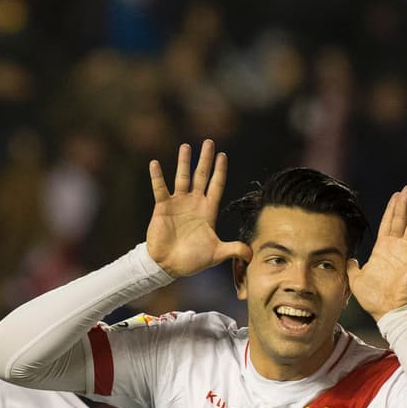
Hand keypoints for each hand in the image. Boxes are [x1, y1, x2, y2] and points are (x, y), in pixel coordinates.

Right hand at [146, 139, 250, 277]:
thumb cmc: (192, 260)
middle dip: (205, 159)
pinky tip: (154, 163)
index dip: (220, 171)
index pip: (216, 185)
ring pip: (182, 178)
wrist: (168, 265)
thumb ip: (234, 249)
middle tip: (208, 142)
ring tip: (185, 147)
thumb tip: (252, 254)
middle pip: (201, 176)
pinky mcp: (162, 207)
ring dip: (184, 162)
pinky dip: (157, 176)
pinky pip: (160, 188)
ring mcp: (178, 203)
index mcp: (208, 210)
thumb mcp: (216, 253)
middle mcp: (194, 203)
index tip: (222, 155)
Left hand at [347, 185, 406, 319]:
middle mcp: (395, 247)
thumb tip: (350, 258)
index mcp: (381, 249)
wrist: (386, 311)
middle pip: (400, 219)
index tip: (396, 195)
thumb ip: (352, 267)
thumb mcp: (355, 280)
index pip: (387, 223)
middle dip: (404, 203)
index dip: (391, 209)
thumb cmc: (372, 297)